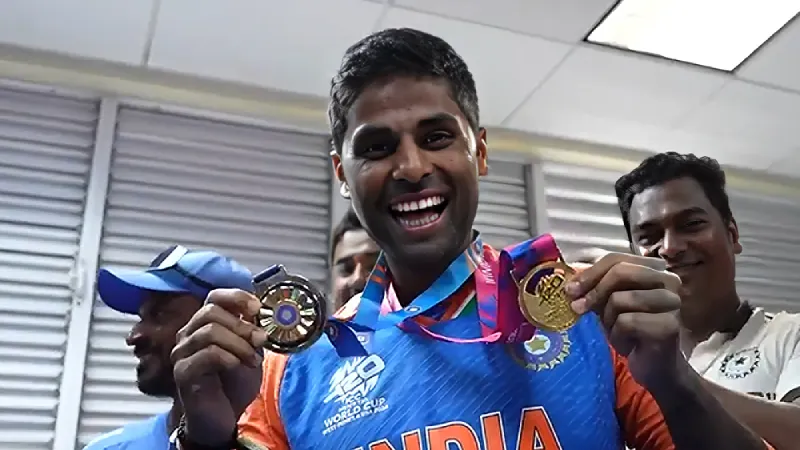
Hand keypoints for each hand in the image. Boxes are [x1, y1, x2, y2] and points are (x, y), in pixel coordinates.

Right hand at [171, 289, 267, 444]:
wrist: (224, 418)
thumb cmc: (234, 384)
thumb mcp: (249, 351)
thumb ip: (252, 331)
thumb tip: (262, 312)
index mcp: (205, 324)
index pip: (214, 297)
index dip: (237, 297)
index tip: (257, 308)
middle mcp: (189, 334)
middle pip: (210, 311)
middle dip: (241, 324)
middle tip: (260, 340)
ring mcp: (182, 353)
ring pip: (209, 332)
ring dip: (238, 344)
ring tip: (252, 360)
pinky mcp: (183, 373)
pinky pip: (207, 354)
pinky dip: (228, 357)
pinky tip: (237, 366)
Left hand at [565, 253, 682, 390]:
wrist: (656, 367)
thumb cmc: (632, 331)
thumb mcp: (610, 304)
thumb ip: (595, 288)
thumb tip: (570, 285)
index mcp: (655, 269)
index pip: (616, 259)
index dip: (590, 273)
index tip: (569, 289)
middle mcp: (669, 280)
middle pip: (620, 272)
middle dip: (594, 292)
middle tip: (578, 308)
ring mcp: (672, 302)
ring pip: (620, 299)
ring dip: (608, 320)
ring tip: (617, 332)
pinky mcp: (669, 325)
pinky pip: (627, 322)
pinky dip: (618, 336)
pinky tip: (628, 345)